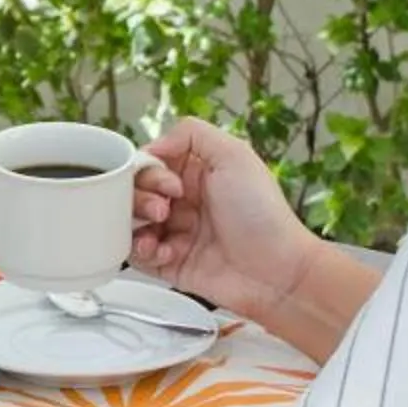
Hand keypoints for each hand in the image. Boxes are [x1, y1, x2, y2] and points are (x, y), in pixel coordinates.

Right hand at [129, 118, 323, 324]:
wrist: (277, 273)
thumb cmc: (264, 216)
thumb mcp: (235, 155)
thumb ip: (191, 134)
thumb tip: (154, 144)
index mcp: (197, 173)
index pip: (151, 163)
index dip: (150, 171)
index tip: (170, 185)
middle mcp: (184, 201)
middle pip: (136, 192)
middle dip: (141, 199)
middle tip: (164, 209)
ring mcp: (177, 233)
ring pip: (130, 222)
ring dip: (136, 225)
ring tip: (158, 232)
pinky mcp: (171, 263)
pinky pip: (137, 255)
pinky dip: (142, 251)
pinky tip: (163, 251)